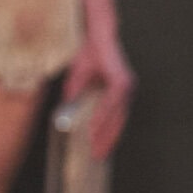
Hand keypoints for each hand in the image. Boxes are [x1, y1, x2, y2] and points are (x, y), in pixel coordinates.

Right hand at [63, 29, 134, 157]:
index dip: (107, 136)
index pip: (115, 120)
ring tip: (95, 149)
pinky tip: (92, 130)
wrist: (95, 34)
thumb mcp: (78, 82)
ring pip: (116, 117)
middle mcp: (126, 91)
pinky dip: (102, 118)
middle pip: (118, 123)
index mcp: (119, 92)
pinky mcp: (121, 81)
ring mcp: (126, 87)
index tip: (99, 153)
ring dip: (105, 134)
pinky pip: (112, 105)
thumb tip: (66, 118)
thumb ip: (75, 99)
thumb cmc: (89, 55)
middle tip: (97, 158)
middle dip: (107, 141)